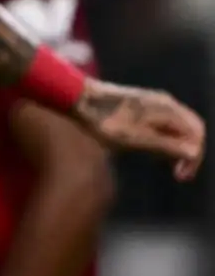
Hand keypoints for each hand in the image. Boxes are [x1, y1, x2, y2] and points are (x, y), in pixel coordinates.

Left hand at [74, 79, 204, 179]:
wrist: (78, 98)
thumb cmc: (105, 121)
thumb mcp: (135, 139)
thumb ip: (166, 145)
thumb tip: (194, 152)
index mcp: (166, 109)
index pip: (196, 134)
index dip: (194, 157)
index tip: (180, 176)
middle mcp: (165, 102)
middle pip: (192, 129)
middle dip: (189, 152)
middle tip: (177, 172)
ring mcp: (154, 101)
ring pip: (179, 126)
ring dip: (178, 145)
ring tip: (164, 163)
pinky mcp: (143, 104)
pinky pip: (165, 122)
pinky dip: (167, 137)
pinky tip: (153, 149)